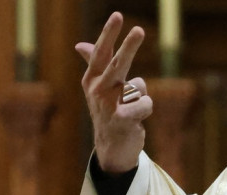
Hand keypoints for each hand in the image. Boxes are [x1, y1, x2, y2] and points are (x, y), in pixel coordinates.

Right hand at [76, 12, 151, 173]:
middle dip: (129, 46)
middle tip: (139, 30)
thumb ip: (94, 65)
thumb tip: (80, 45)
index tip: (118, 15)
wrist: (112, 146)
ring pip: (139, 85)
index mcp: (92, 79)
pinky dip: (146, 108)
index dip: (109, 34)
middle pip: (118, 63)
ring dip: (141, 96)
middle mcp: (97, 90)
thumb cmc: (110, 111)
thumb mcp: (100, 88)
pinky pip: (146, 103)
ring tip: (131, 108)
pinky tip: (136, 119)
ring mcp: (108, 105)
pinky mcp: (121, 119)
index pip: (101, 52)